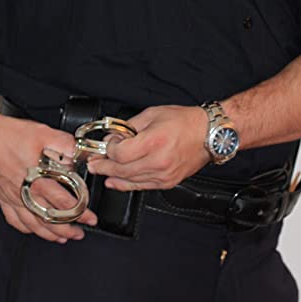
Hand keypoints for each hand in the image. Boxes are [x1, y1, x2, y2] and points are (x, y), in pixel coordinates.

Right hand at [0, 107, 97, 241]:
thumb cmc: (7, 135)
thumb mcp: (43, 133)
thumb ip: (64, 144)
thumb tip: (78, 154)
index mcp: (36, 179)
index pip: (64, 203)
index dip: (80, 213)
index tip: (90, 217)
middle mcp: (24, 192)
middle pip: (49, 219)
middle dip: (68, 229)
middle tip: (80, 232)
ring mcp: (11, 197)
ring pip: (32, 224)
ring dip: (49, 234)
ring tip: (61, 237)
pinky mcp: (1, 196)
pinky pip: (13, 219)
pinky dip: (25, 228)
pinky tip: (31, 229)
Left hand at [87, 105, 207, 190]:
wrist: (208, 134)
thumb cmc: (184, 122)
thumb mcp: (153, 114)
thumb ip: (129, 127)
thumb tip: (113, 136)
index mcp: (154, 141)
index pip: (120, 153)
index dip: (108, 149)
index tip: (106, 144)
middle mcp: (159, 161)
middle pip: (121, 169)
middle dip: (103, 166)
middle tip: (92, 162)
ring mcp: (163, 175)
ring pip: (129, 180)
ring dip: (111, 176)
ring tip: (100, 171)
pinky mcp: (167, 182)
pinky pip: (141, 186)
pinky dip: (125, 185)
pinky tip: (115, 182)